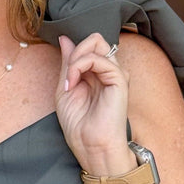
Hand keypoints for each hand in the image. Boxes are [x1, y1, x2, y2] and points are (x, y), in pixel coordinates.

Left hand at [55, 33, 132, 174]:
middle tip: (67, 75)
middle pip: (94, 40)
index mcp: (97, 73)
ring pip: (96, 43)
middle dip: (75, 51)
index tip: (64, 77)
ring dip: (75, 60)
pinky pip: (99, 58)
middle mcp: (108, 71)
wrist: (89, 145)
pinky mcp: (119, 79)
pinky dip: (80, 66)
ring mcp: (115, 74)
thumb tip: (65, 38)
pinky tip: (73, 83)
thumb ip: (68, 63)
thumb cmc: (78, 124)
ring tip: (69, 81)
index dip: (71, 54)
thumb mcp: (65, 87)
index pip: (86, 46)